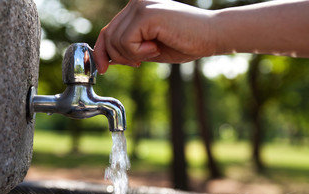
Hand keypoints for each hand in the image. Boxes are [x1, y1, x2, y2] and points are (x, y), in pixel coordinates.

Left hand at [93, 0, 214, 73]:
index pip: (107, 30)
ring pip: (115, 41)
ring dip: (132, 55)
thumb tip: (106, 58)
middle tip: (139, 62)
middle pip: (107, 36)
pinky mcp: (146, 14)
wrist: (211, 37)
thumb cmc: (184, 43)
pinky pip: (126, 42)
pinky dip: (138, 52)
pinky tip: (156, 47)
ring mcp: (140, 6)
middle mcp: (135, 3)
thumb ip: (128, 49)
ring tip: (154, 50)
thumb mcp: (148, 49)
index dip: (101, 51)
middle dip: (117, 57)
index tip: (104, 68)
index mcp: (136, 9)